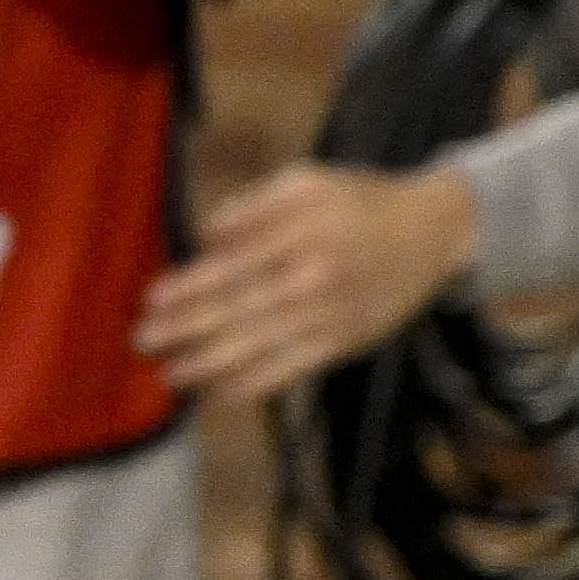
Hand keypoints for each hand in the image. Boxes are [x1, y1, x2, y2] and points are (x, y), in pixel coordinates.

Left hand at [139, 160, 490, 404]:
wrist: (436, 230)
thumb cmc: (359, 201)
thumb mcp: (308, 182)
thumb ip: (253, 207)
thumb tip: (207, 236)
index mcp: (303, 231)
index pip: (236, 264)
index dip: (191, 285)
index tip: (151, 300)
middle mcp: (317, 275)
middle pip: (243, 307)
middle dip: (188, 328)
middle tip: (142, 341)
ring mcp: (333, 312)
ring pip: (264, 344)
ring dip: (212, 364)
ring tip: (170, 376)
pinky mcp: (347, 341)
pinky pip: (293, 369)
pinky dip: (254, 386)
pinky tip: (217, 397)